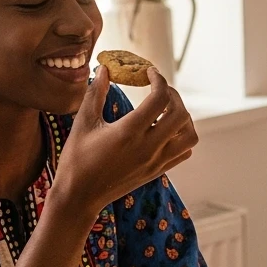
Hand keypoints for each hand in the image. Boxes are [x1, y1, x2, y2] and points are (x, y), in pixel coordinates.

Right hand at [54, 66, 197, 215]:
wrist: (79, 197)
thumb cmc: (76, 159)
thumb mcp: (83, 123)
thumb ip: (95, 94)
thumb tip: (104, 70)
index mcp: (128, 132)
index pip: (159, 98)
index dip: (158, 79)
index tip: (149, 72)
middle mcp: (148, 147)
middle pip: (180, 114)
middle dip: (173, 96)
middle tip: (159, 89)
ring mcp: (156, 161)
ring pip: (189, 135)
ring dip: (183, 118)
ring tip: (166, 110)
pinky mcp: (159, 171)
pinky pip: (184, 151)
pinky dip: (182, 137)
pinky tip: (165, 130)